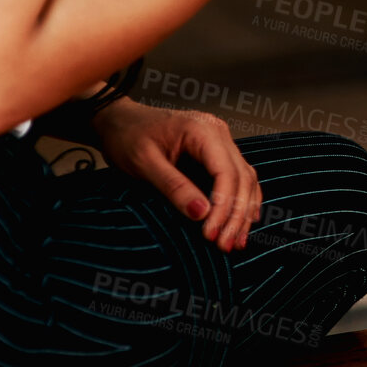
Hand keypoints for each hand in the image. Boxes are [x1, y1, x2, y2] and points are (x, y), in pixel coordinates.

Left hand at [92, 100, 260, 252]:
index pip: (225, 172)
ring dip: (243, 210)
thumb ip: (173, 187)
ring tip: (236, 241)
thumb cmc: (128, 138)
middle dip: (236, 214)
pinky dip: (243, 199)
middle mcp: (219, 132)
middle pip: (241, 176)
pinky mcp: (218, 151)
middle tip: (226, 245)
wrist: (119, 121)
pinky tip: (243, 221)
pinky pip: (239, 176)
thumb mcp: (144, 164)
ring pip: (246, 178)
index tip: (211, 234)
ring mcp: (222, 140)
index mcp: (202, 130)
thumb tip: (200, 214)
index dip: (223, 206)